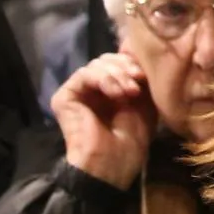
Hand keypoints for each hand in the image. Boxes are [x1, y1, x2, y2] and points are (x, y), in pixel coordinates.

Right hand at [52, 54, 157, 187]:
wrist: (112, 163)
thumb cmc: (131, 140)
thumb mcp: (145, 103)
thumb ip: (141, 78)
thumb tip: (137, 50)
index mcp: (113, 89)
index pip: (121, 60)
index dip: (134, 61)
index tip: (148, 73)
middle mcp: (95, 88)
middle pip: (109, 59)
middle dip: (127, 66)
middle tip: (140, 81)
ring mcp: (79, 92)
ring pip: (97, 63)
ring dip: (118, 73)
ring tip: (131, 91)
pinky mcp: (65, 96)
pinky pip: (83, 74)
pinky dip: (104, 78)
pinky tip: (118, 93)